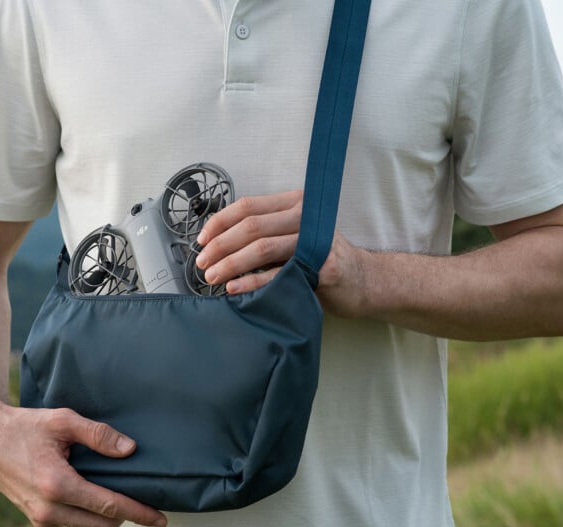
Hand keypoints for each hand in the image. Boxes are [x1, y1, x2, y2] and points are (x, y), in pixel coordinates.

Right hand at [0, 398, 167, 526]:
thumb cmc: (25, 425)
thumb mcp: (63, 420)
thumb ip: (98, 434)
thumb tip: (130, 450)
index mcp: (57, 485)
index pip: (109, 506)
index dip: (139, 513)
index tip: (161, 518)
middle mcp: (48, 509)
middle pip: (104, 525)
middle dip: (128, 516)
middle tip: (146, 499)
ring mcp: (41, 518)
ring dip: (108, 515)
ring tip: (122, 492)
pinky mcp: (36, 519)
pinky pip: (73, 521)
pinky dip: (89, 511)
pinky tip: (95, 490)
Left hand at [196, 189, 369, 316]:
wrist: (361, 281)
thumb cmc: (319, 259)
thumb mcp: (293, 235)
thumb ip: (264, 231)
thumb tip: (216, 241)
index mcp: (293, 203)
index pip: (247, 207)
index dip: (219, 223)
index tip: (201, 241)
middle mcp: (305, 216)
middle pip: (251, 227)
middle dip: (219, 245)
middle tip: (201, 263)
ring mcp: (315, 241)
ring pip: (261, 248)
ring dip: (230, 263)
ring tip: (211, 276)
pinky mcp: (322, 267)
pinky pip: (278, 273)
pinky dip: (251, 281)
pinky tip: (234, 288)